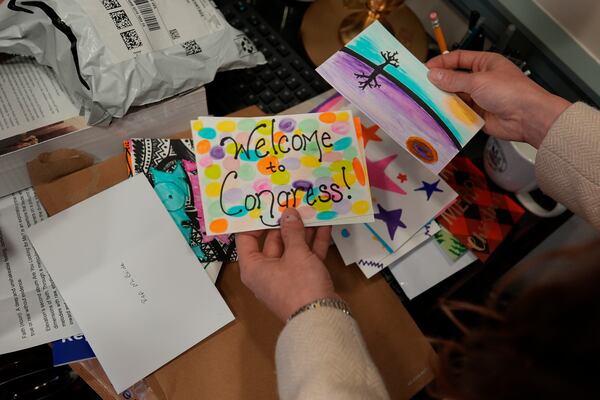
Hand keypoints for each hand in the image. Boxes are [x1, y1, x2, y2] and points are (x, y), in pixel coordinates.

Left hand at [236, 208, 336, 320]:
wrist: (321, 318)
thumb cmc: (300, 287)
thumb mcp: (296, 254)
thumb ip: (293, 231)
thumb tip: (288, 213)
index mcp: (254, 267)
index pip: (246, 239)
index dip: (255, 221)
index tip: (266, 205)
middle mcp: (266, 271)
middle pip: (273, 241)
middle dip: (286, 222)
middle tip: (294, 201)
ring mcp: (286, 276)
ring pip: (293, 248)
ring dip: (303, 230)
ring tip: (311, 209)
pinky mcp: (304, 279)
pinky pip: (307, 256)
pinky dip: (315, 242)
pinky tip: (325, 225)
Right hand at [426, 50, 570, 147]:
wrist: (527, 118)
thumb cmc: (510, 92)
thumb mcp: (478, 81)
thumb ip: (453, 80)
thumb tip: (433, 75)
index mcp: (485, 64)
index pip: (459, 59)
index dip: (442, 62)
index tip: (425, 69)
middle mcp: (481, 79)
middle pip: (455, 79)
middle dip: (440, 83)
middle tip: (421, 87)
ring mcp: (480, 98)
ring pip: (456, 97)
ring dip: (444, 99)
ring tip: (427, 101)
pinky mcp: (477, 115)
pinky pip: (460, 113)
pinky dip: (450, 114)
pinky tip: (438, 114)